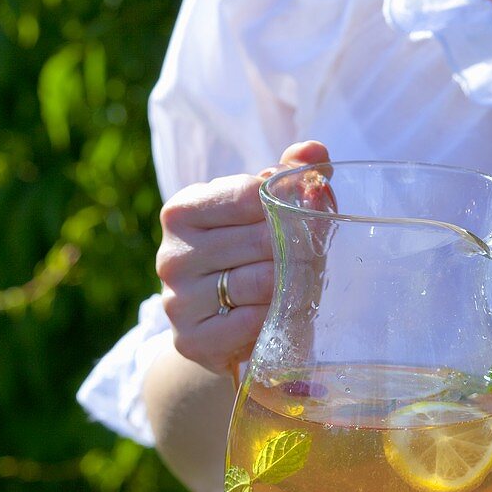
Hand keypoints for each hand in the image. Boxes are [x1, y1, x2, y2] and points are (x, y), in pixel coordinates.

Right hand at [156, 140, 329, 374]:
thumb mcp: (261, 216)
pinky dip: (275, 319)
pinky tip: (282, 317)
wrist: (221, 334)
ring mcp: (177, 300)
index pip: (248, 194)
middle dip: (298, 248)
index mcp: (182, 212)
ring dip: (293, 285)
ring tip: (305, 286)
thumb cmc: (246, 263)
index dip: (289, 205)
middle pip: (258, 240)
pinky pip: (250, 323)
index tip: (313, 217)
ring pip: (257, 282)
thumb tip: (314, 152)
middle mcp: (172, 255)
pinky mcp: (190, 340)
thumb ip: (287, 179)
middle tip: (318, 257)